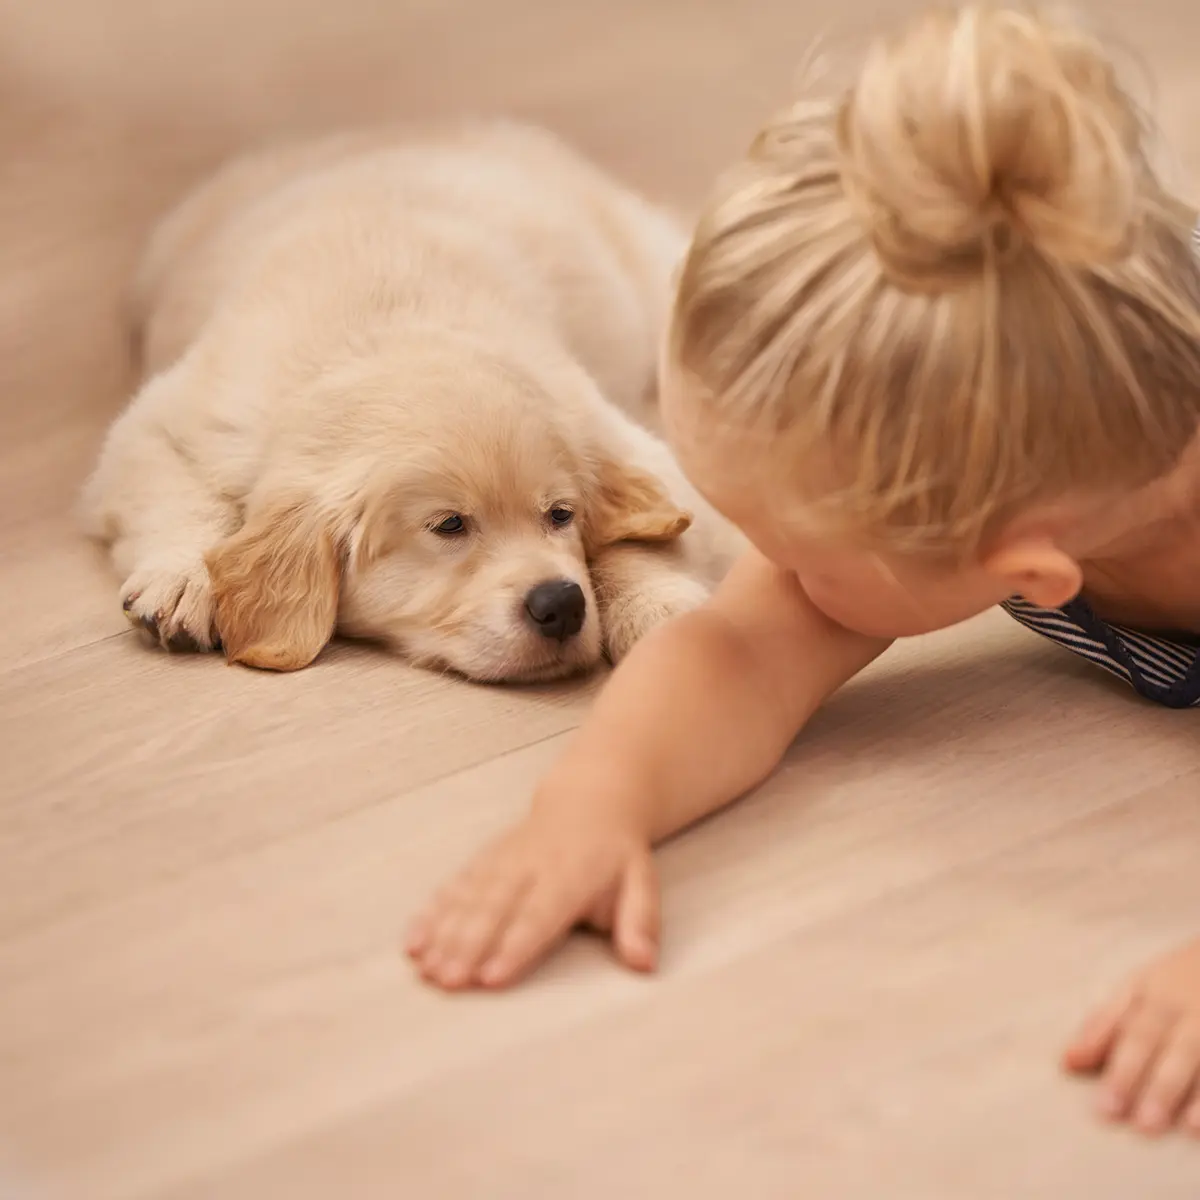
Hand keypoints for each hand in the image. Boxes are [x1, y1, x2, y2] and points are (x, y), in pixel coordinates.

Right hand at [406, 806, 659, 989]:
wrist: (590, 801)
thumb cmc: (617, 854)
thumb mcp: (642, 882)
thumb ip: (640, 923)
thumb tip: (644, 963)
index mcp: (571, 876)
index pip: (540, 916)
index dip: (515, 947)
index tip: (492, 978)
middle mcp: (531, 866)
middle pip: (494, 909)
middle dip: (468, 945)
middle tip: (446, 981)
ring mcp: (503, 861)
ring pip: (468, 897)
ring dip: (444, 932)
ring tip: (424, 967)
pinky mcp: (485, 860)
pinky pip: (454, 885)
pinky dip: (431, 912)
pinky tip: (412, 941)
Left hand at [1064, 938, 1199, 1134]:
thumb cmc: (1174, 978)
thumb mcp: (1135, 989)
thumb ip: (1102, 1026)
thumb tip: (1066, 1062)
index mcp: (1153, 997)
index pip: (1133, 1036)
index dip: (1120, 1072)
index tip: (1105, 1110)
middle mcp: (1186, 1011)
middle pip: (1170, 1049)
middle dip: (1155, 1087)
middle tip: (1140, 1125)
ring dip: (1196, 1095)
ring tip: (1182, 1126)